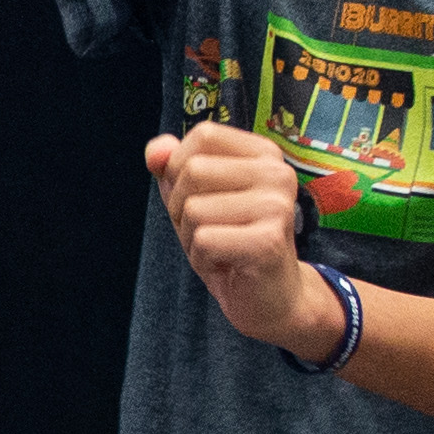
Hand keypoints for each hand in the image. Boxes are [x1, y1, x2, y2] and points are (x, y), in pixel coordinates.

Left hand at [144, 124, 344, 357]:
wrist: (271, 299)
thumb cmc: (231, 242)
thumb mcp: (194, 197)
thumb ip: (172, 168)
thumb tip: (155, 151)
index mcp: (265, 153)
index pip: (203, 135)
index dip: (182, 167)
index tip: (203, 197)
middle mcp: (277, 173)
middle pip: (192, 170)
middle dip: (182, 208)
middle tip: (210, 231)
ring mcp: (276, 206)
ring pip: (193, 208)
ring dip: (192, 237)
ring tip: (220, 248)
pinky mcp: (267, 241)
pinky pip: (203, 240)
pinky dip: (202, 259)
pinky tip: (226, 265)